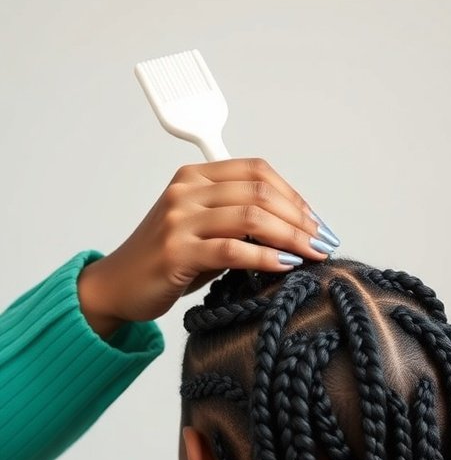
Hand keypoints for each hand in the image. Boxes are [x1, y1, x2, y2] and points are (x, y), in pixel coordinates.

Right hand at [77, 158, 339, 337]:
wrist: (117, 287)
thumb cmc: (165, 261)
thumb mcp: (204, 231)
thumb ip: (240, 221)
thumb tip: (296, 230)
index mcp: (194, 177)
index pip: (257, 172)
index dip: (294, 195)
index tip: (317, 223)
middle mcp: (186, 191)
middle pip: (259, 192)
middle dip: (300, 219)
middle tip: (323, 242)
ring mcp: (179, 219)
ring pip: (251, 217)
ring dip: (290, 237)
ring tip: (312, 255)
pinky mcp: (177, 251)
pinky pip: (232, 250)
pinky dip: (265, 258)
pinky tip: (284, 266)